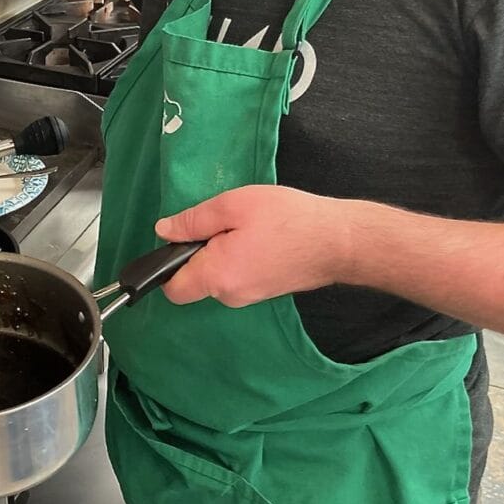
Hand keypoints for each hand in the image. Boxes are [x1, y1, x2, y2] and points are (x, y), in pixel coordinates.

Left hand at [154, 185, 353, 306]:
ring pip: (216, 277)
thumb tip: (163, 231)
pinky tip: (257, 237)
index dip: (167, 265)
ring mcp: (250, 297)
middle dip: (197, 252)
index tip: (180, 240)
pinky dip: (237, 258)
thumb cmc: (287, 219)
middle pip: (194, 281)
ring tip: (244, 226)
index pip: (173, 289)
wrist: (339, 241)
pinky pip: (236, 277)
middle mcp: (230, 296)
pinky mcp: (264, 292)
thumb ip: (193, 221)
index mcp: (217, 277)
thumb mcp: (232, 206)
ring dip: (220, 253)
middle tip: (222, 223)